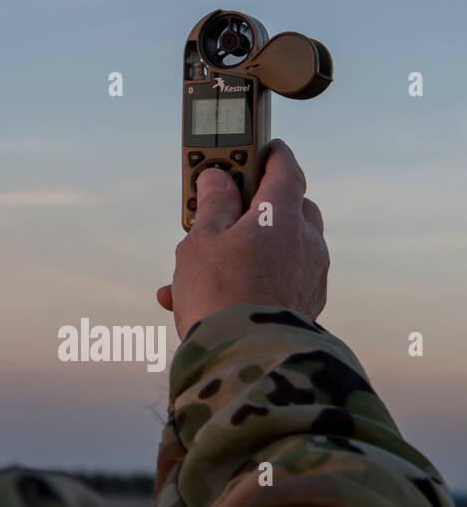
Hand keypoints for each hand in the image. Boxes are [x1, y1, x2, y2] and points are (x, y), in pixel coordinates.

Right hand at [157, 139, 328, 338]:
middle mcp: (306, 243)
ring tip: (194, 268)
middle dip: (259, 206)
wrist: (246, 360)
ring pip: (280, 248)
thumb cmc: (220, 292)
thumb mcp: (202, 239)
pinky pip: (277, 281)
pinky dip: (249, 280)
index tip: (263, 147)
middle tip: (223, 210)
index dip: (272, 154)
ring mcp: (311, 276)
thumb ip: (213, 204)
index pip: (286, 169)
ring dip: (245, 249)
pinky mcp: (307, 306)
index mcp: (282, 216)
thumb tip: (219, 178)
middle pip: (291, 208)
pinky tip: (203, 298)